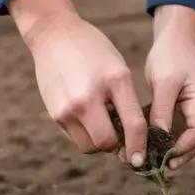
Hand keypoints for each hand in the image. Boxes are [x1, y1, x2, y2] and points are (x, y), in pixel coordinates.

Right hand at [9, 0, 146, 162]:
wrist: (54, 35)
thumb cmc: (94, 51)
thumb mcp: (119, 70)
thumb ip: (126, 103)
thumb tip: (130, 139)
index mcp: (114, 82)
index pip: (133, 126)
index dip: (139, 147)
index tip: (141, 160)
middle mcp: (87, 99)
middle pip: (106, 143)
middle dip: (116, 146)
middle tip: (122, 137)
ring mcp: (66, 108)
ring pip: (88, 146)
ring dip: (99, 142)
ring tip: (104, 123)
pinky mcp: (53, 114)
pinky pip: (75, 137)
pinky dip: (85, 134)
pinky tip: (87, 115)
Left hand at [145, 5, 194, 169]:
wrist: (176, 38)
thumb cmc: (170, 56)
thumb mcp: (164, 83)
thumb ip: (162, 110)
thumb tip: (159, 138)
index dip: (183, 149)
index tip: (162, 157)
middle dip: (182, 156)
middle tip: (159, 166)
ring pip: (193, 140)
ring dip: (177, 151)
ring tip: (156, 160)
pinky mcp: (189, 110)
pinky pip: (184, 131)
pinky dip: (172, 140)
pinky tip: (155, 145)